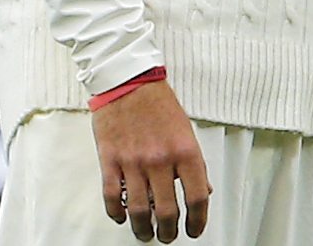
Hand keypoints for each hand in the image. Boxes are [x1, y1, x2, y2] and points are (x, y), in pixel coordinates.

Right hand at [91, 81, 211, 241]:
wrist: (129, 81)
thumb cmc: (158, 104)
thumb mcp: (186, 132)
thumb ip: (194, 164)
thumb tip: (202, 190)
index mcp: (185, 151)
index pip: (197, 197)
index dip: (198, 220)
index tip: (194, 230)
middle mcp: (160, 160)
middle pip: (167, 211)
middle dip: (168, 231)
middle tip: (168, 236)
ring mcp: (133, 162)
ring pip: (139, 210)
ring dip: (143, 229)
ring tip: (145, 233)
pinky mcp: (110, 160)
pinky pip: (112, 197)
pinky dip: (117, 213)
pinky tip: (122, 217)